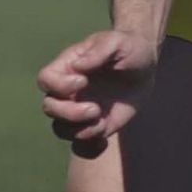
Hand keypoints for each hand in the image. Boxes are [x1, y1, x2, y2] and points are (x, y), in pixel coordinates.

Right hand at [37, 29, 157, 150]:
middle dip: (69, 113)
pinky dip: (88, 149)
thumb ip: (98, 51)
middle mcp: (68, 91)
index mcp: (68, 67)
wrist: (144, 66)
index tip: (84, 81)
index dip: (58, 85)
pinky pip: (80, 145)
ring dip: (79, 130)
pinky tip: (103, 142)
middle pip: (50, 107)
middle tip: (95, 109)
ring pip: (61, 128)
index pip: (46, 79)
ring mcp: (79, 109)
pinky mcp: (94, 125)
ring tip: (102, 122)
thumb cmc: (128, 47)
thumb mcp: (118, 42)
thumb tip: (78, 67)